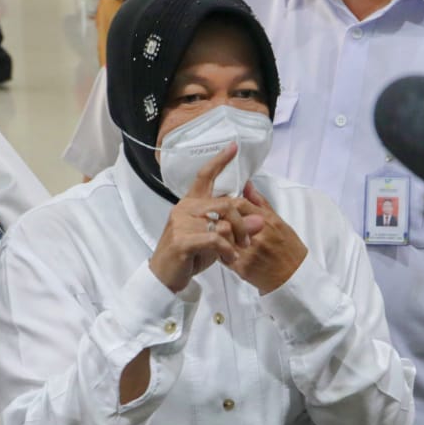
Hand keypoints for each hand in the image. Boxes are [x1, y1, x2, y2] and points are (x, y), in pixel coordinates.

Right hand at [147, 144, 258, 292]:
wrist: (164, 277)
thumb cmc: (190, 256)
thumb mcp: (216, 239)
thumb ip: (234, 227)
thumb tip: (259, 219)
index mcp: (191, 203)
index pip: (205, 176)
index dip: (220, 161)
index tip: (234, 147)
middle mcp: (184, 208)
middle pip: (226, 203)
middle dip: (243, 222)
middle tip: (248, 240)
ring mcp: (181, 223)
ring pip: (223, 222)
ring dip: (236, 240)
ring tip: (237, 253)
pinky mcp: (182, 240)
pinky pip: (216, 238)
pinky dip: (228, 250)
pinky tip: (230, 259)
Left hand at [224, 182, 307, 293]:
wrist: (294, 277)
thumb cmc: (288, 248)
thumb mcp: (279, 221)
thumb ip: (260, 203)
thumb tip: (246, 185)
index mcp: (267, 222)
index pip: (239, 204)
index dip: (228, 203)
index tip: (225, 205)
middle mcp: (257, 236)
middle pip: (227, 219)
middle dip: (219, 218)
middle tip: (215, 218)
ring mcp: (248, 252)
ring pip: (221, 237)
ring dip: (216, 234)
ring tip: (216, 232)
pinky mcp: (242, 267)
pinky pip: (222, 255)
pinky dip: (219, 249)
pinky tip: (221, 248)